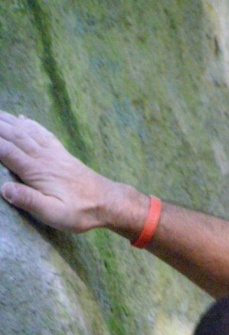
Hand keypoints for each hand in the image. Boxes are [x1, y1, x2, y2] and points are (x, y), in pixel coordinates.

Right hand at [0, 111, 117, 231]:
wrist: (109, 202)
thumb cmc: (81, 212)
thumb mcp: (54, 213)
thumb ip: (29, 201)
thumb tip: (4, 189)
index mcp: (37, 171)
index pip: (5, 151)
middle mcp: (43, 158)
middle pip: (13, 136)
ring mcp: (54, 154)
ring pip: (27, 131)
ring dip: (8, 120)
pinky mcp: (63, 155)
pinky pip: (44, 134)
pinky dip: (31, 124)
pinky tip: (24, 118)